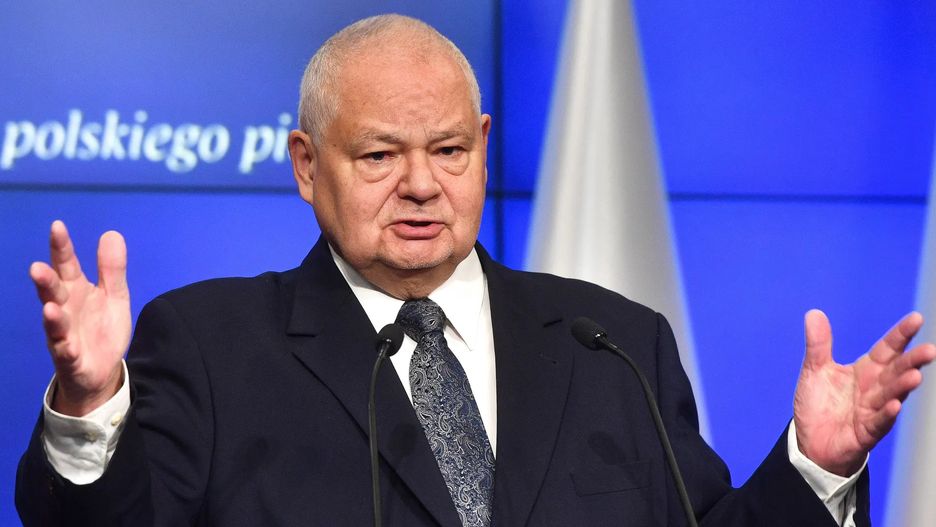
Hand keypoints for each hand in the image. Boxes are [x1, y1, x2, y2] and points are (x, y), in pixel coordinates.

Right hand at [30, 220, 130, 415]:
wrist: (102, 369)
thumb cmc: (101, 328)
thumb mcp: (114, 295)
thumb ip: (111, 269)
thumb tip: (111, 233)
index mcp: (76, 290)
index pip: (66, 265)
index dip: (62, 248)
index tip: (57, 226)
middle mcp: (65, 309)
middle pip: (53, 292)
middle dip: (45, 281)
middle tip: (37, 267)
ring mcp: (64, 334)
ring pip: (54, 322)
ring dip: (51, 314)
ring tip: (50, 305)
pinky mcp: (70, 357)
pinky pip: (65, 350)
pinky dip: (64, 345)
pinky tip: (64, 341)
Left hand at [793, 309, 935, 475]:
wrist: (810, 441)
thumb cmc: (819, 405)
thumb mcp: (815, 370)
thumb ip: (818, 344)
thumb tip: (814, 313)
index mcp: (866, 370)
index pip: (887, 349)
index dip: (901, 334)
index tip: (916, 319)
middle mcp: (875, 388)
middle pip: (897, 370)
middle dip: (913, 360)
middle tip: (929, 349)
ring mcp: (874, 410)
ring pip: (893, 395)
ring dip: (903, 386)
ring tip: (915, 376)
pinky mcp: (867, 431)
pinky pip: (879, 421)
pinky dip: (887, 413)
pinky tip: (894, 405)